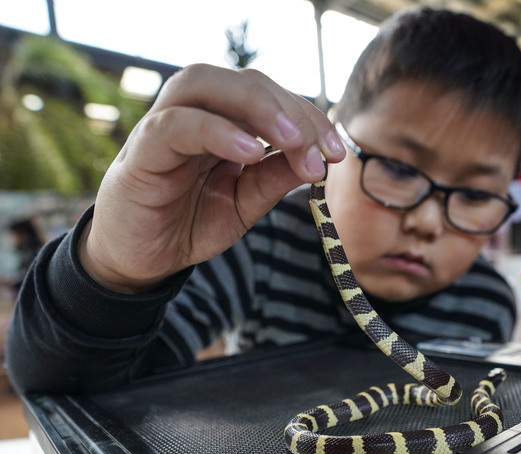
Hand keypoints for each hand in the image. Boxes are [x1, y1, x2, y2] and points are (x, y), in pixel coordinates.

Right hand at [79, 64, 345, 292]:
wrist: (142, 260)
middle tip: (321, 149)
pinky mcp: (141, 152)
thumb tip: (319, 161)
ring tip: (291, 141)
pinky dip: (215, 131)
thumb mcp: (246, 203)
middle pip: (244, 81)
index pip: (270, 98)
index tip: (335, 153)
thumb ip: (275, 179)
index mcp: (224, 122)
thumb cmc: (191, 222)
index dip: (308, 118)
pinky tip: (250, 153)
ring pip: (204, 84)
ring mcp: (164, 127)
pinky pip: (175, 126)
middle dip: (291, 110)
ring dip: (256, 107)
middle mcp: (194, 113)